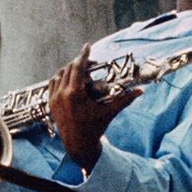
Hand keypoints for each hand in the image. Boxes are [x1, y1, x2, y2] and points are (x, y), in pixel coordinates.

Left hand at [48, 44, 141, 170]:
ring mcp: (54, 98)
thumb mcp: (109, 112)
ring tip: (81, 72)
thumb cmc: (95, 129)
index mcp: (75, 94)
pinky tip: (70, 80)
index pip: (78, 67)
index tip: (87, 46)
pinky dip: (61, 79)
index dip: (84, 55)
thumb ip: (124, 100)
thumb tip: (141, 91)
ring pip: (60, 74)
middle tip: (91, 64)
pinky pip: (53, 84)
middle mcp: (62, 94)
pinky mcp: (51, 103)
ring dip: (70, 70)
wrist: (78, 145)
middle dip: (80, 63)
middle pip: (69, 68)